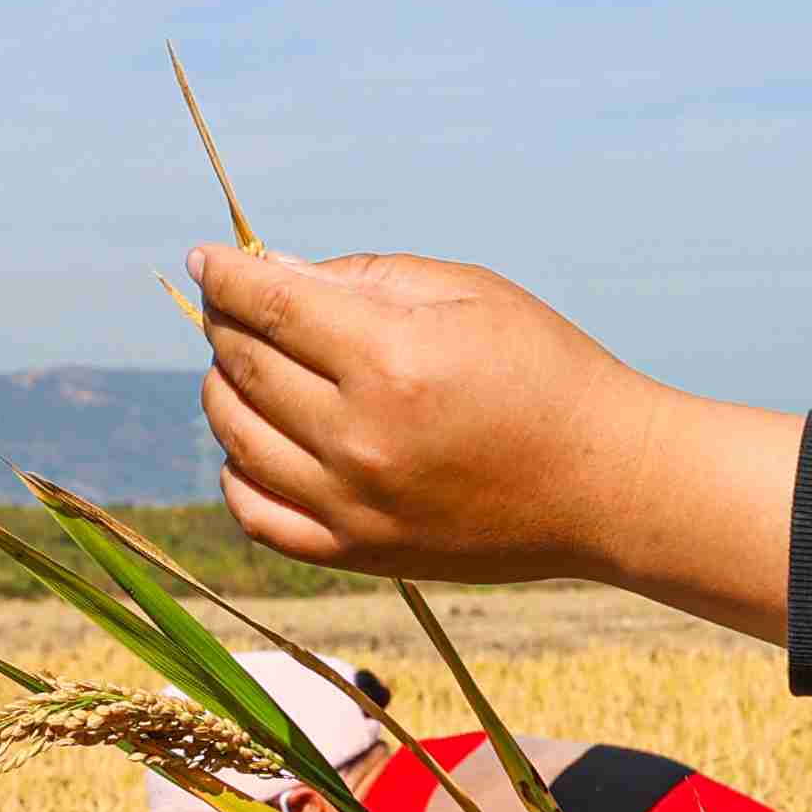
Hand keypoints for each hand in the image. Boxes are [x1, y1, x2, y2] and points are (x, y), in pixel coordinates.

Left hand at [190, 246, 801, 641]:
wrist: (605, 483)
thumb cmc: (545, 370)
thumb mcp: (468, 293)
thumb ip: (364, 278)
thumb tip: (270, 271)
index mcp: (392, 360)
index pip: (269, 304)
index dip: (225, 274)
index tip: (206, 259)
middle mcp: (361, 437)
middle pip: (243, 365)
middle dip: (227, 323)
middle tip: (236, 306)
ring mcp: (353, 504)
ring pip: (236, 436)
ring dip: (224, 390)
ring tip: (247, 366)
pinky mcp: (358, 552)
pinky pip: (256, 514)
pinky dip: (236, 473)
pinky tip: (252, 443)